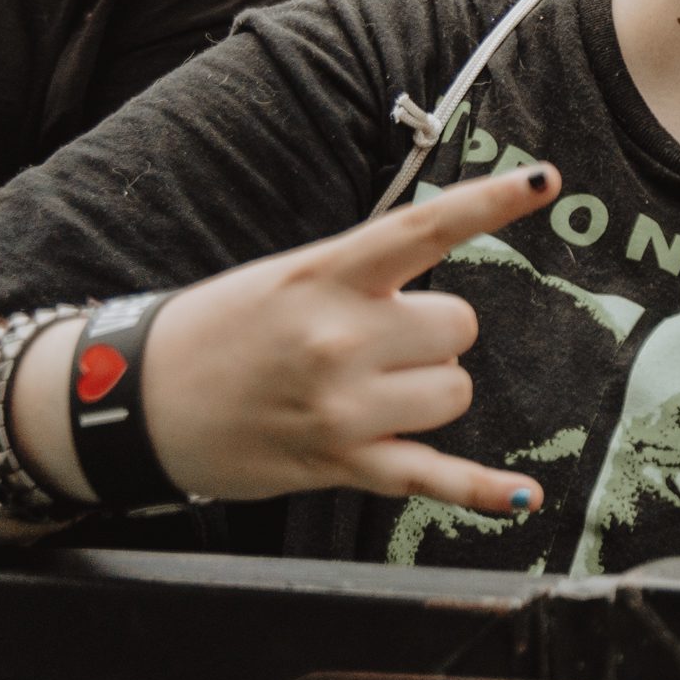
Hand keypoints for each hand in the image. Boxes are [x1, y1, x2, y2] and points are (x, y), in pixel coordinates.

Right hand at [134, 167, 559, 515]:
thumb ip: (363, 279)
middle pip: (459, 327)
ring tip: (363, 390)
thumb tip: (436, 296)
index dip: (492, 202)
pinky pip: (433, 475)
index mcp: (326, 277)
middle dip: (431, 336)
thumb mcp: (287, 280)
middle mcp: (341, 338)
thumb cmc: (219, 330)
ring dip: (427, 390)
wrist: (134, 400)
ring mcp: (344, 405)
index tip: (545, 181)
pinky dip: (482, 491)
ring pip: (456, 390)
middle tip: (371, 344)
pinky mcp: (342, 461)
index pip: (426, 228)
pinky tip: (524, 498)